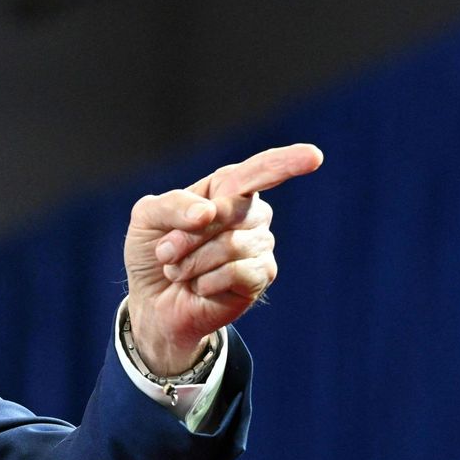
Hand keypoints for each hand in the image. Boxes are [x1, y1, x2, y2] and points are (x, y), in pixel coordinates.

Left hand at [123, 144, 323, 373]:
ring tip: (180, 271)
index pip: (258, 171)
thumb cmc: (153, 252)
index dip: (285, 162)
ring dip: (190, 262)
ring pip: (230, 244)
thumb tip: (209, 212)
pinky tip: (199, 287)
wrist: (153, 302)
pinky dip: (205, 282)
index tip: (313, 157)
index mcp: (226, 188)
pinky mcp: (262, 276)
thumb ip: (171, 205)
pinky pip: (236, 272)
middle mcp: (250, 213)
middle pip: (230, 211)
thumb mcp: (146, 218)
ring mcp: (260, 244)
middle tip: (165, 252)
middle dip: (187, 235)